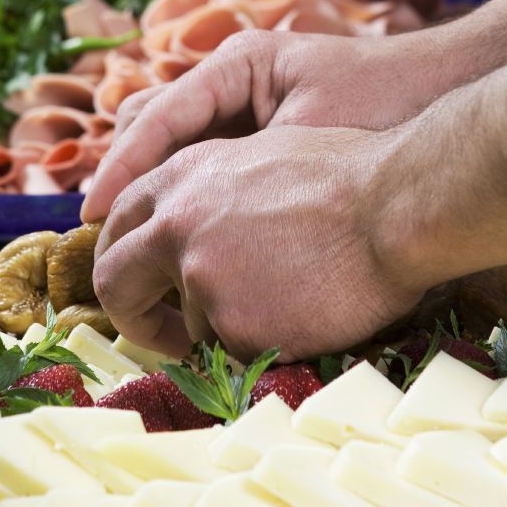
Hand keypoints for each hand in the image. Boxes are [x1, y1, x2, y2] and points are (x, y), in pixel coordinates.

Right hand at [81, 28, 454, 223]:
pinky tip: (187, 234)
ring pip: (169, 142)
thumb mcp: (307, 133)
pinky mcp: (260, 133)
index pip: (154, 117)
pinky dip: (185, 192)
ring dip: (148, 185)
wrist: (447, 98)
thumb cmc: (384, 107)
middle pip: (147, 122)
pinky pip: (204, 160)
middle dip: (123, 175)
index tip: (93, 214)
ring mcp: (243, 103)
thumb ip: (239, 165)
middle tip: (103, 233)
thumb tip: (173, 209)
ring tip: (132, 238)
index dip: (119, 168)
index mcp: (234, 65)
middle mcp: (228, 79)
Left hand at [91, 127, 425, 359]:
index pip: (117, 222)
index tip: (137, 282)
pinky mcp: (234, 324)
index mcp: (178, 176)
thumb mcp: (255, 156)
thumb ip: (206, 188)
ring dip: (228, 324)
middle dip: (130, 314)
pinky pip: (237, 350)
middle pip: (113, 280)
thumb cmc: (345, 173)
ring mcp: (200, 277)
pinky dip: (265, 344)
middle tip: (156, 333)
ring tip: (289, 299)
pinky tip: (304, 316)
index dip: (121, 256)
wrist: (392, 205)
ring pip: (191, 323)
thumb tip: (186, 222)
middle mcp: (175, 225)